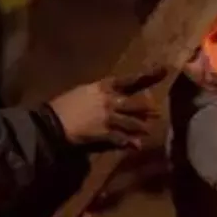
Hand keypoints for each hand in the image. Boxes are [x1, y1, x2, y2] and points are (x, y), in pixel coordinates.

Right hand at [48, 67, 166, 149]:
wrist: (51, 122)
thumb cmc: (64, 105)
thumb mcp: (84, 93)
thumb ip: (102, 95)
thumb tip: (114, 97)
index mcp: (103, 87)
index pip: (131, 79)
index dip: (149, 75)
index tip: (166, 70)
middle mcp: (110, 101)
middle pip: (138, 103)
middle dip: (148, 109)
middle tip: (157, 112)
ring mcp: (108, 117)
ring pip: (134, 122)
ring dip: (141, 127)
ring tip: (148, 129)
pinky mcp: (105, 133)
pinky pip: (123, 139)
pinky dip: (130, 143)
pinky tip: (136, 146)